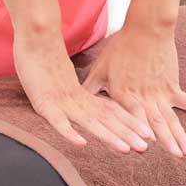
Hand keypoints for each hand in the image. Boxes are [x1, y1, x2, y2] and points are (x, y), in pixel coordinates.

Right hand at [13, 28, 154, 153]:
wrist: (37, 35)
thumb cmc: (48, 58)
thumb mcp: (66, 81)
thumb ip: (79, 94)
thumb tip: (91, 103)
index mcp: (84, 96)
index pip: (112, 111)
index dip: (130, 123)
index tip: (149, 135)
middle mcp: (78, 100)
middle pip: (106, 119)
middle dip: (126, 134)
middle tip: (146, 147)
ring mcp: (62, 101)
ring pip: (90, 122)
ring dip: (108, 136)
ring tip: (125, 150)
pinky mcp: (44, 103)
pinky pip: (58, 121)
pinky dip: (69, 133)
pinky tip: (81, 144)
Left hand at [83, 23, 185, 157]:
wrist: (146, 28)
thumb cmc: (119, 49)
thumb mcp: (99, 70)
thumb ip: (89, 89)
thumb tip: (72, 102)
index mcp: (125, 96)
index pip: (130, 118)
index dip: (136, 133)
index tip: (142, 150)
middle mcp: (145, 98)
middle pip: (156, 122)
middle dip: (166, 141)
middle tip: (175, 159)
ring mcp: (162, 94)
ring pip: (173, 119)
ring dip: (182, 136)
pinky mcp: (175, 87)